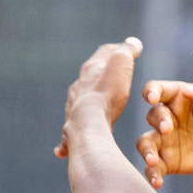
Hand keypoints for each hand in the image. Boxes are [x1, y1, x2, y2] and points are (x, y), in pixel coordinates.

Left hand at [55, 38, 142, 156]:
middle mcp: (78, 87)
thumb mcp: (121, 64)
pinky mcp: (72, 129)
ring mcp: (73, 108)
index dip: (116, 50)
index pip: (104, 54)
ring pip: (78, 102)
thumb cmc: (108, 93)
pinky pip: (69, 133)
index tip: (125, 49)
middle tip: (108, 76)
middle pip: (89, 77)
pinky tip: (60, 150)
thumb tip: (133, 41)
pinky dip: (67, 138)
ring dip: (85, 101)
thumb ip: (126, 51)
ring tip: (92, 106)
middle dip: (99, 75)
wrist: (89, 123)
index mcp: (90, 70)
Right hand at [136, 79, 192, 187]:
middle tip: (168, 128)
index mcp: (176, 96)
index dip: (151, 91)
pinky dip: (152, 174)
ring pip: (145, 143)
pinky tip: (158, 181)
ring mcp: (164, 140)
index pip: (156, 89)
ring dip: (146, 151)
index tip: (153, 98)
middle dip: (158, 121)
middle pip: (152, 116)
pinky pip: (154, 168)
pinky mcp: (168, 161)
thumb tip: (187, 90)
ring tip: (153, 160)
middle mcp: (166, 118)